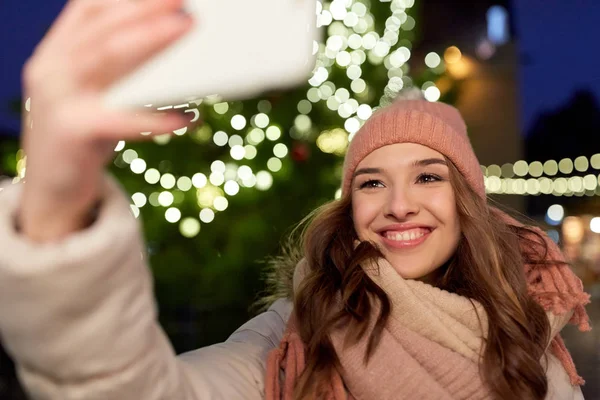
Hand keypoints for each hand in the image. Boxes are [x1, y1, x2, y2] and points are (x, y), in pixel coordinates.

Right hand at [19, 0, 194, 240]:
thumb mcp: (94, 95)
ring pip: (107, 57)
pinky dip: (156, 116)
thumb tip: (171, 44)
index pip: (88, 8)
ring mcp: (57, 98)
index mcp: (56, 54)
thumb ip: (119, 69)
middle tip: (183, 2)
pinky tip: (187, 115)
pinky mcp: (71, 131)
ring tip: (187, 28)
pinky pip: (120, 118)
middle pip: (102, 27)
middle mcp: (50, 68)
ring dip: (151, 39)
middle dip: (145, 8)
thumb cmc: (84, 138)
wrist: (51, 192)